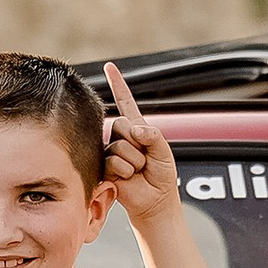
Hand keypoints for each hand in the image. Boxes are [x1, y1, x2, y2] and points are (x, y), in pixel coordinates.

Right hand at [101, 61, 180, 226]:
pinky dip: (126, 171)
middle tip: (144, 158)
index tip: (110, 66)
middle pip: (121, 124)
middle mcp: (120, 137)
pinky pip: (113, 161)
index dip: (118, 84)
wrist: (155, 200)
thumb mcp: (164, 149)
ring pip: (118, 145)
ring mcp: (110, 151)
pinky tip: (129, 178)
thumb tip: (134, 130)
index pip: (125, 101)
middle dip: (138, 142)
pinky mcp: (103, 167)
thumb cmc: (162, 176)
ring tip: (138, 171)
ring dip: (135, 160)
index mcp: (135, 128)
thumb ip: (152, 134)